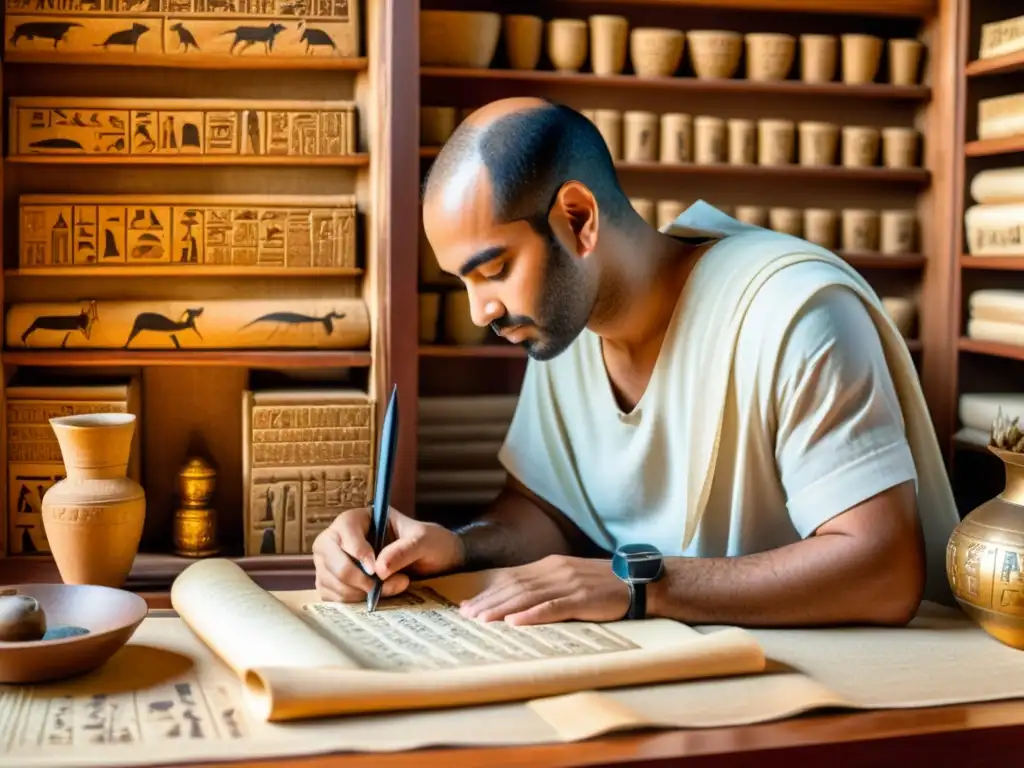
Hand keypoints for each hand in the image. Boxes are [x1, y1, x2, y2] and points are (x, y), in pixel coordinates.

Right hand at [312, 506, 463, 601]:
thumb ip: (404, 549)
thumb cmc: (429, 543)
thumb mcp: (424, 540)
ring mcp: (334, 560)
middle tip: (378, 586)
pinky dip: (351, 601)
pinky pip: (330, 595)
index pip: (345, 528)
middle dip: (353, 575)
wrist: (436, 562)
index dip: (356, 550)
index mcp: (361, 518)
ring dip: (357, 592)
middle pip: (327, 553)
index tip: (375, 569)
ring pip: (328, 578)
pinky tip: (374, 598)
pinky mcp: (335, 582)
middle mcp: (341, 537)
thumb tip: (379, 568)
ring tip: (390, 588)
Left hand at [458, 555, 629, 625]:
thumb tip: (516, 600)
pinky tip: (517, 622)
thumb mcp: (569, 578)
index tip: (466, 604)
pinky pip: (554, 607)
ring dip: (502, 609)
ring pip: (528, 596)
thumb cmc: (603, 584)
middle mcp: (555, 570)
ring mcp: (569, 584)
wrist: (639, 581)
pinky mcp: (583, 599)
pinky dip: (533, 615)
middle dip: (488, 602)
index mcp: (550, 565)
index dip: (487, 592)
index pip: (511, 579)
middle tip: (466, 615)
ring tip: (482, 620)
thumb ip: (545, 585)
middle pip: (514, 587)